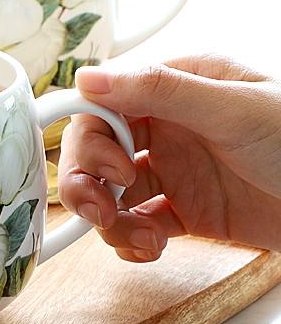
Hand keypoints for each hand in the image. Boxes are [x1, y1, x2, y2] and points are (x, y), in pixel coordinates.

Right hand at [59, 54, 280, 261]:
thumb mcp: (234, 110)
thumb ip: (160, 90)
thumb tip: (88, 76)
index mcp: (177, 89)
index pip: (106, 104)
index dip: (91, 136)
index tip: (100, 167)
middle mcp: (170, 128)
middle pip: (98, 150)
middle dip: (88, 181)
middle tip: (101, 208)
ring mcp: (176, 171)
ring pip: (112, 192)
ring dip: (110, 218)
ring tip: (135, 236)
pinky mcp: (186, 212)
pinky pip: (138, 224)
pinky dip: (132, 240)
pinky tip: (149, 247)